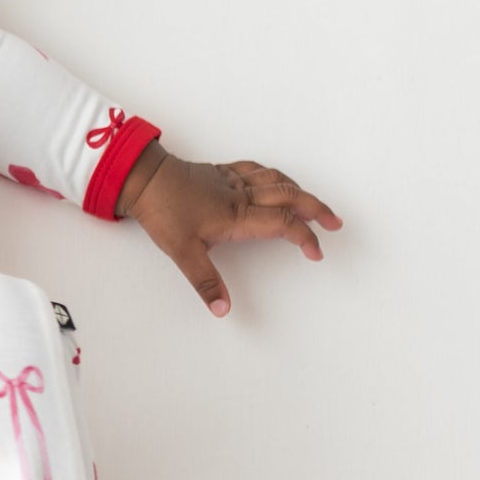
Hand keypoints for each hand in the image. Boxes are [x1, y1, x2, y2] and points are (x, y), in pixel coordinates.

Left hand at [121, 147, 343, 317]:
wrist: (143, 178)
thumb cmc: (163, 212)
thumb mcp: (182, 252)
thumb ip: (206, 281)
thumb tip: (223, 309)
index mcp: (237, 215)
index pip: (283, 224)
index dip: (305, 237)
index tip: (316, 252)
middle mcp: (241, 195)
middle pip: (290, 196)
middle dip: (316, 209)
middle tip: (335, 222)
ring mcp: (232, 181)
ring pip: (277, 180)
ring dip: (300, 191)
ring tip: (314, 204)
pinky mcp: (220, 172)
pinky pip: (257, 169)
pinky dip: (274, 175)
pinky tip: (276, 180)